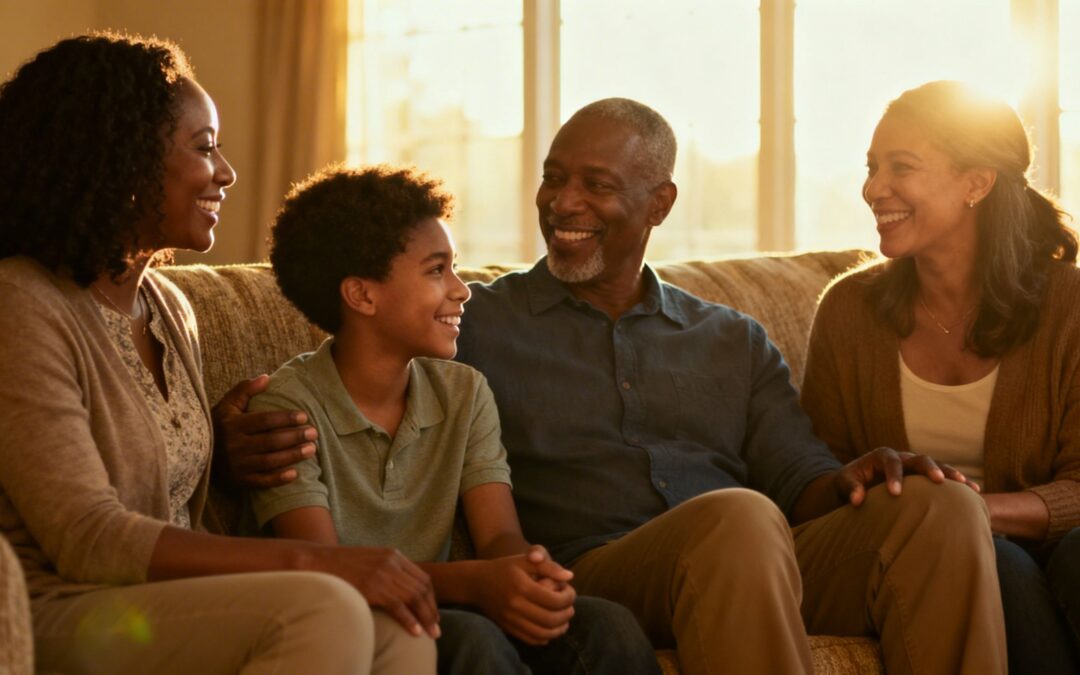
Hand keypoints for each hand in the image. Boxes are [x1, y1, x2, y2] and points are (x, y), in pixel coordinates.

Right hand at [211, 375, 315, 487]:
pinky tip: (295, 474)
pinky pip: (260, 482)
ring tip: (311, 449)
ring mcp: (237, 465)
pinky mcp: (239, 481)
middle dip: (295, 437)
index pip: (264, 421)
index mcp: (233, 425)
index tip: (304, 416)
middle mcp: (235, 446)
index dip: (285, 418)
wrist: (195, 454)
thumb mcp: (227, 406)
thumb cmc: (219, 426)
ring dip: (292, 456)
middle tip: (314, 433)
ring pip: (269, 461)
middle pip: (270, 441)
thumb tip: (266, 378)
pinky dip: (277, 479)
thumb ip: (245, 390)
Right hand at [334, 546, 439, 638]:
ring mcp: (383, 573)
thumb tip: (400, 589)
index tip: (433, 613)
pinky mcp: (373, 586)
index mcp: (393, 555)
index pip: (422, 577)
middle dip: (431, 610)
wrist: (317, 562)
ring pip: (413, 598)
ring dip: (425, 618)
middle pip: (422, 588)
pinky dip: (409, 620)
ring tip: (431, 634)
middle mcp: (392, 562)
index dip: (431, 598)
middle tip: (436, 628)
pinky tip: (415, 632)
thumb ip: (387, 570)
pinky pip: (398, 606)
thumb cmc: (341, 566)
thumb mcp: (370, 561)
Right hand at [475, 552, 575, 644]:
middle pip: (551, 619)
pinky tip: (550, 628)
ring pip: (542, 633)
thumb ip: (548, 566)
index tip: (570, 591)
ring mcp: (510, 620)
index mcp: (522, 587)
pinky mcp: (508, 629)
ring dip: (559, 629)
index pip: (555, 600)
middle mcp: (515, 606)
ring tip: (564, 620)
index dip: (569, 598)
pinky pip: (531, 639)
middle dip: (566, 614)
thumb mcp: (525, 560)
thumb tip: (569, 577)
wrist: (476, 583)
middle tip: (570, 607)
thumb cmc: (504, 568)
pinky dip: (545, 637)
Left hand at [834, 446, 978, 506]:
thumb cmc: (851, 483)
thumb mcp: (845, 483)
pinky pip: (944, 476)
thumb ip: (850, 489)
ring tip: (968, 486)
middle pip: (919, 459)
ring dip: (952, 474)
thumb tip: (857, 500)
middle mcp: (902, 457)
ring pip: (937, 466)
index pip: (890, 462)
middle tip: (939, 481)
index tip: (895, 494)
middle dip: (929, 469)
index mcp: (882, 456)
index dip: (894, 476)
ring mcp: (915, 466)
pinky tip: (975, 492)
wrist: (858, 482)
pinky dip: (958, 483)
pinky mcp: (924, 477)